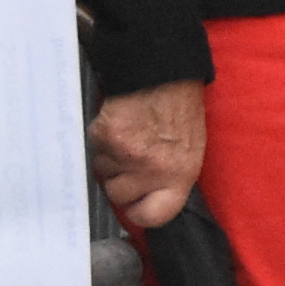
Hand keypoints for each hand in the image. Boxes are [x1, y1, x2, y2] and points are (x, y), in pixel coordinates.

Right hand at [90, 80, 203, 230]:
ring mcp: (126, 153)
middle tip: (132, 158)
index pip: (153, 216)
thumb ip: (170, 177)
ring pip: (103, 172)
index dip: (140, 212)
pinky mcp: (105, 137)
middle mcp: (152, 168)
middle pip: (118, 195)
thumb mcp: (189, 147)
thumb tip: (151, 198)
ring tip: (130, 136)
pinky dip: (103, 140)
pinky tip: (120, 124)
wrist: (163, 69)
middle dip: (120, 179)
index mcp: (180, 173)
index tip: (136, 206)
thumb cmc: (179, 105)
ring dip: (111, 159)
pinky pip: (95, 150)